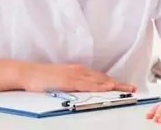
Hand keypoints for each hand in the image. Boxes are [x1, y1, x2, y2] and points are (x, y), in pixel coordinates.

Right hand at [20, 63, 135, 92]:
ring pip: (99, 80)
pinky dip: (99, 86)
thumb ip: (73, 83)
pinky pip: (88, 84)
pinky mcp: (69, 80)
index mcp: (78, 71)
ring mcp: (75, 75)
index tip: (124, 86)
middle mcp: (79, 71)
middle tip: (132, 88)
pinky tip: (108, 87)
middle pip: (103, 78)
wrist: (28, 73)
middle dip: (118, 84)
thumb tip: (83, 90)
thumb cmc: (42, 77)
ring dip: (113, 85)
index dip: (113, 82)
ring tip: (126, 89)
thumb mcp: (61, 79)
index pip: (99, 77)